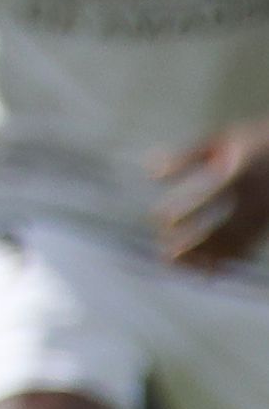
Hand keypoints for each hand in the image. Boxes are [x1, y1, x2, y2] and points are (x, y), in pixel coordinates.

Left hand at [154, 123, 268, 269]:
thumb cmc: (255, 142)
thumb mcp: (222, 141)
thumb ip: (187, 157)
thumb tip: (150, 173)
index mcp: (242, 173)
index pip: (213, 198)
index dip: (187, 214)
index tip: (159, 221)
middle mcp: (257, 198)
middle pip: (228, 231)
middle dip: (196, 248)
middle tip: (166, 256)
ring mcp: (266, 215)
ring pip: (240, 246)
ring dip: (209, 260)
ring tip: (178, 265)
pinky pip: (250, 249)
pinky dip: (228, 261)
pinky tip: (205, 267)